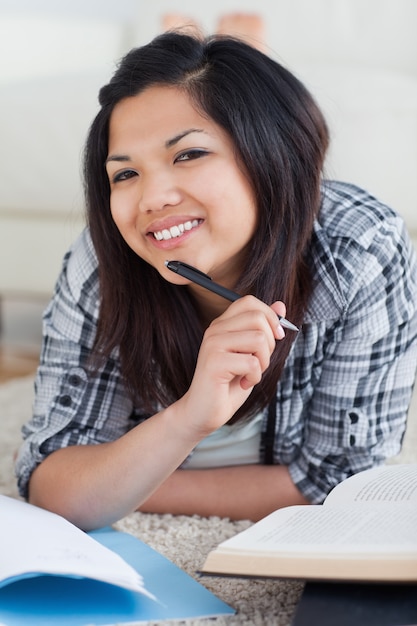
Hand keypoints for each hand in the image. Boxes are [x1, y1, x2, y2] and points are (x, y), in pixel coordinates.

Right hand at [177, 296, 285, 438]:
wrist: (203, 412)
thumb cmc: (228, 384)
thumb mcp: (251, 353)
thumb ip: (263, 330)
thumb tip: (281, 306)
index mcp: (222, 324)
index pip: (250, 301)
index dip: (270, 317)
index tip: (275, 337)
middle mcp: (215, 329)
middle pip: (258, 317)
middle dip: (270, 343)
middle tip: (259, 361)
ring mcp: (213, 344)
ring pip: (259, 339)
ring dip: (263, 362)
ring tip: (250, 373)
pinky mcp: (214, 362)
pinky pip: (252, 362)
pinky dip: (254, 377)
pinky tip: (243, 383)